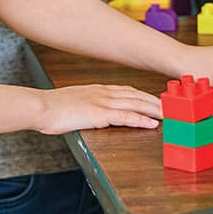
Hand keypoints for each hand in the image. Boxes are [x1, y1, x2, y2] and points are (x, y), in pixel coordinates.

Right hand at [35, 84, 161, 134]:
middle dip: (155, 101)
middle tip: (171, 106)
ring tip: (168, 115)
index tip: (155, 99)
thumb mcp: (73, 102)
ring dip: (154, 109)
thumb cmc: (52, 107)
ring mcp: (102, 102)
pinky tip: (152, 123)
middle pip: (136, 95)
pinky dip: (141, 119)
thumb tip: (89, 111)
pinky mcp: (100, 114)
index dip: (143, 95)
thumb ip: (86, 105)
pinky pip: (126, 116)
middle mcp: (103, 92)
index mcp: (97, 89)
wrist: (41, 107)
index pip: (127, 90)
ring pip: (135, 104)